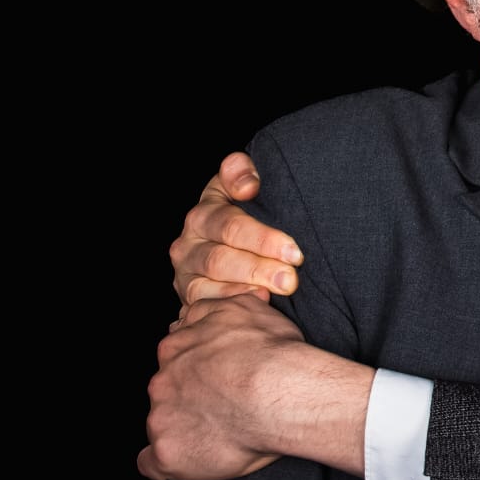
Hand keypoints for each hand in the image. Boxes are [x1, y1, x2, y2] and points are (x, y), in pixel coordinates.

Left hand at [139, 293, 303, 479]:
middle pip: (166, 390)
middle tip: (223, 406)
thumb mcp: (246, 308)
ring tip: (219, 435)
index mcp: (176, 347)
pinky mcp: (167, 453)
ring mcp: (161, 417)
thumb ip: (218, 308)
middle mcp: (161, 380)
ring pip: (162, 424)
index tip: (219, 378)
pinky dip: (166, 464)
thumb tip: (213, 305)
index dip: (198, 369)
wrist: (281, 392)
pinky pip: (152, 464)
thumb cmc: (274, 352)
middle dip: (188, 397)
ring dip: (183, 428)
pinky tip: (186, 461)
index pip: (175, 357)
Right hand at [170, 151, 301, 305]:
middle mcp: (187, 244)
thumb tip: (247, 185)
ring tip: (277, 294)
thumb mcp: (242, 184)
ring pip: (210, 286)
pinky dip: (229, 306)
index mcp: (203, 214)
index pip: (231, 226)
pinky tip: (256, 307)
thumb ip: (241, 172)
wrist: (229, 243)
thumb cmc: (246, 212)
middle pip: (221, 259)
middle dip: (260, 269)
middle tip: (291, 280)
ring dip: (246, 290)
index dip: (263, 239)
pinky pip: (204, 306)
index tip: (294, 252)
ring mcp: (185, 274)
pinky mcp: (189, 298)